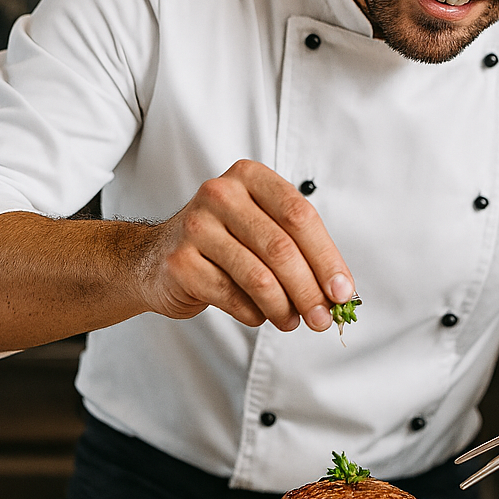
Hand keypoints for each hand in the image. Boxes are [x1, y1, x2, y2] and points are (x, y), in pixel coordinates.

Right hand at [138, 159, 355, 331]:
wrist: (155, 258)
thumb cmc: (224, 242)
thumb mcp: (262, 228)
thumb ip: (300, 249)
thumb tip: (339, 293)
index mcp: (250, 176)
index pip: (300, 216)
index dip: (327, 258)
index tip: (343, 292)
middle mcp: (221, 194)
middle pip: (281, 248)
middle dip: (309, 290)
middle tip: (323, 318)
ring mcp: (196, 226)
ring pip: (258, 276)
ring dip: (284, 307)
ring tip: (293, 322)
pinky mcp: (181, 261)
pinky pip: (231, 296)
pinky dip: (254, 313)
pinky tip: (260, 316)